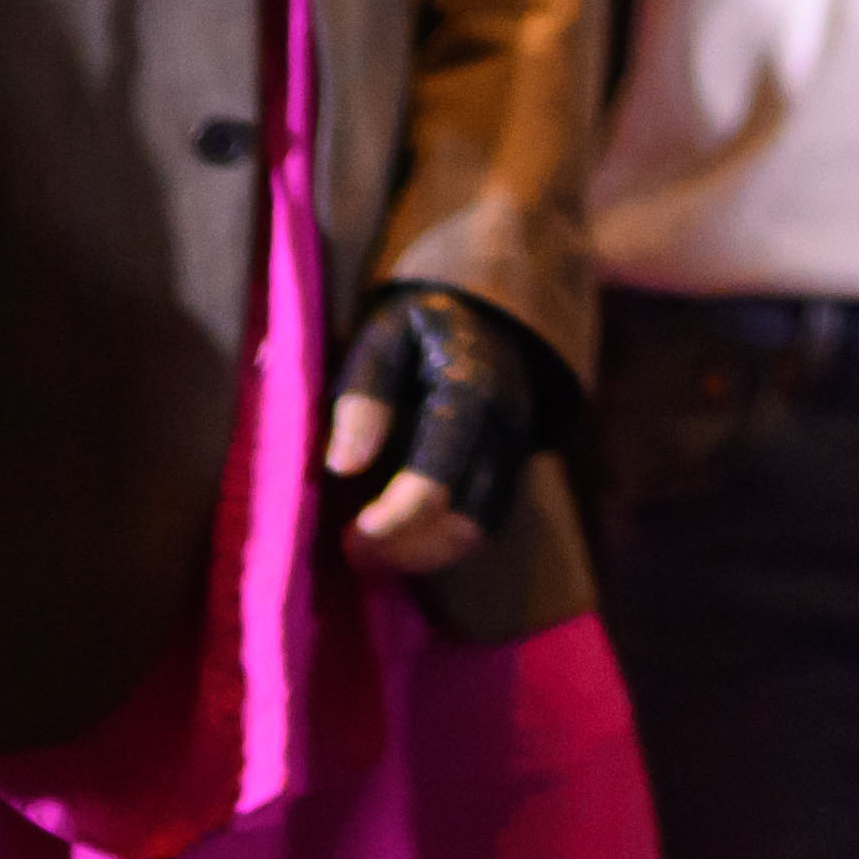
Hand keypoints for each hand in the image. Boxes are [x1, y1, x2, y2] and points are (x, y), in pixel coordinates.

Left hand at [322, 281, 564, 574]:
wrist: (493, 307)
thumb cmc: (422, 322)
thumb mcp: (383, 337)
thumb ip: (364, 395)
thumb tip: (342, 468)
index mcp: (469, 391)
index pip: (437, 480)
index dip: (393, 520)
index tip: (351, 534)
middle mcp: (503, 427)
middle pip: (464, 519)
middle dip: (406, 547)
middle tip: (353, 548)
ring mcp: (516, 448)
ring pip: (479, 528)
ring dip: (424, 551)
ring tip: (373, 549)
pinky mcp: (514, 463)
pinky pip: (486, 519)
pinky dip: (444, 539)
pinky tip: (403, 535)